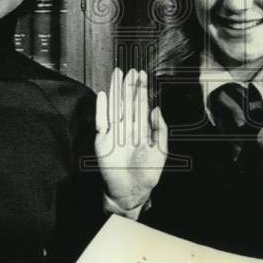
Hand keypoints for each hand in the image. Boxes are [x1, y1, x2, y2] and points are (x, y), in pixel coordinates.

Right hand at [95, 68, 167, 215]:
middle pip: (127, 102)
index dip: (141, 90)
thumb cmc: (147, 174)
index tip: (143, 75)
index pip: (141, 104)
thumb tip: (157, 108)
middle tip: (131, 70)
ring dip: (115, 91)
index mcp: (141, 129)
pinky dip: (101, 108)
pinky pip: (101, 121)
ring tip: (118, 74)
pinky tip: (104, 95)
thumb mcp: (160, 151)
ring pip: (115, 107)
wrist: (131, 192)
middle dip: (129, 85)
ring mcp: (114, 132)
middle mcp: (127, 127)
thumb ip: (160, 130)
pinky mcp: (102, 140)